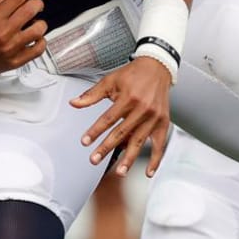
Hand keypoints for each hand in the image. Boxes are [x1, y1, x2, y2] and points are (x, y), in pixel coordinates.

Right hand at [0, 0, 46, 72]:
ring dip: (40, 23)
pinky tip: (36, 38)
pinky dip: (41, 41)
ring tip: (35, 23)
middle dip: (37, 3)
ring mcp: (12, 47)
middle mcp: (5, 32)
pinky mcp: (17, 60)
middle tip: (36, 4)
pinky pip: (38, 49)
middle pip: (31, 10)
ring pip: (38, 30)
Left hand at [71, 56, 172, 175]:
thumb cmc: (134, 74)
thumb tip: (74, 103)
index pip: (108, 118)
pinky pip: (160, 144)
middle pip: (122, 132)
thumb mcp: (110, 81)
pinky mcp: (163, 122)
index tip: (85, 141)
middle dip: (106, 147)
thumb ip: (92, 94)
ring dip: (129, 158)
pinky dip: (156, 159)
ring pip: (140, 141)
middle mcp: (143, 108)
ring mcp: (154, 117)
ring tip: (120, 170)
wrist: (157, 67)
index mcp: (128, 97)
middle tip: (94, 159)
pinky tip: (148, 171)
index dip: (95, 131)